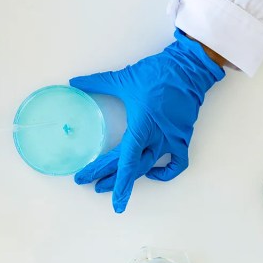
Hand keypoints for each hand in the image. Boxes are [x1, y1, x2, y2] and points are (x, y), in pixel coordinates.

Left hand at [71, 30, 224, 212]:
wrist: (187, 67)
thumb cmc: (156, 73)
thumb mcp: (122, 78)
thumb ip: (97, 83)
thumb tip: (75, 82)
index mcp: (141, 126)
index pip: (126, 161)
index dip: (115, 181)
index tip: (104, 194)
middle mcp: (157, 137)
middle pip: (132, 167)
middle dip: (110, 178)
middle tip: (90, 183)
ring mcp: (172, 139)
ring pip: (149, 167)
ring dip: (130, 178)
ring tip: (111, 183)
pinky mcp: (182, 136)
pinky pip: (177, 162)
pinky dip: (166, 171)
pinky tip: (152, 173)